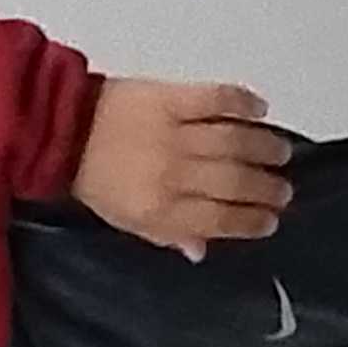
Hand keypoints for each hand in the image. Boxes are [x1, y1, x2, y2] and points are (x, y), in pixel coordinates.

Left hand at [70, 78, 294, 261]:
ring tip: (280, 153)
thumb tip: (202, 250)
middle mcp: (170, 173)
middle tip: (284, 189)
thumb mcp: (127, 220)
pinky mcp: (170, 96)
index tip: (271, 220)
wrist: (64, 131)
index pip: (217, 220)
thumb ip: (167, 234)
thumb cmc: (97, 180)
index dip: (250, 221)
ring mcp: (172, 132)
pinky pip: (216, 98)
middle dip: (266, 188)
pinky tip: (260, 108)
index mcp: (158, 210)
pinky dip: (242, 102)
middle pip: (233, 182)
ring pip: (233, 141)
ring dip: (263, 147)